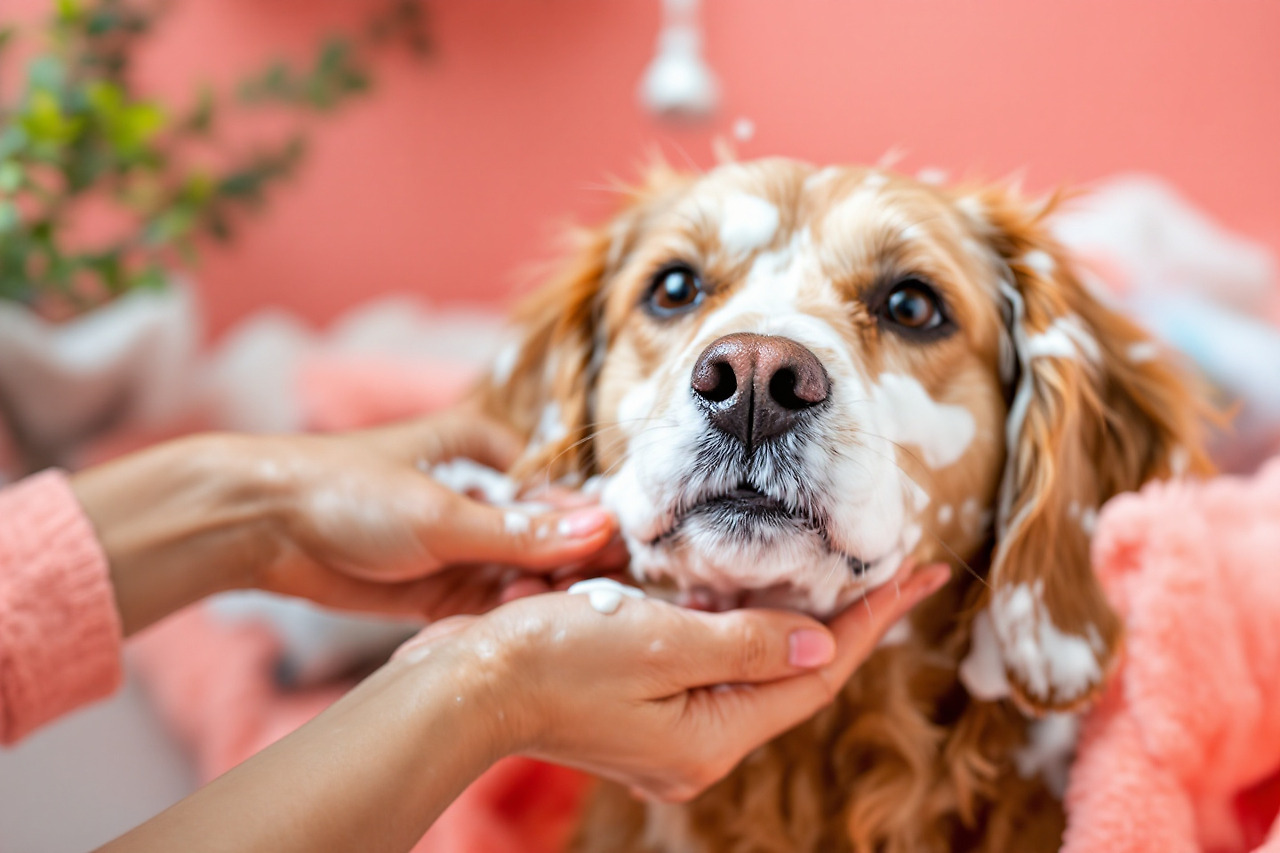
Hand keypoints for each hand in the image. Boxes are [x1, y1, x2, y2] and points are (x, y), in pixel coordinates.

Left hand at [71, 411, 621, 634]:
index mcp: (486, 450)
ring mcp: (460, 545)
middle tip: (577, 596)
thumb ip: (521, 531)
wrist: (262, 526)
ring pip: (522, 575)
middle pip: (547, 537)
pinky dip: (504, 616)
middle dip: (563, 567)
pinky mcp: (439, 588)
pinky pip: (489, 604)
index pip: (559, 492)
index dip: (589, 526)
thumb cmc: (348, 490)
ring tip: (533, 609)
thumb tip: (600, 528)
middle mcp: (480, 497)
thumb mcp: (442, 511)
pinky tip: (514, 625)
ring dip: (534, 595)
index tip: (616, 559)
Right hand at [393, 560, 950, 801]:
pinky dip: (734, 622)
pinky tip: (743, 586)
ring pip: (750, 665)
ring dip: (789, 619)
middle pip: (791, 675)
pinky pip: (709, 661)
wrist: (461, 686)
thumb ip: (745, 642)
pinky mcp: (639, 703)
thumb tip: (820, 638)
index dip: (872, 623)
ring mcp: (667, 727)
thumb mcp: (660, 643)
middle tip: (886, 570)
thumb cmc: (552, 660)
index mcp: (712, 737)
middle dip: (840, 621)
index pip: (816, 673)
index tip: (918, 575)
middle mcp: (698, 743)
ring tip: (834, 571)